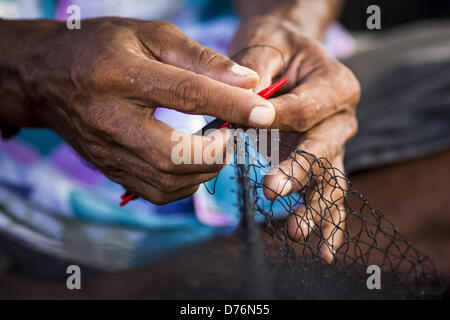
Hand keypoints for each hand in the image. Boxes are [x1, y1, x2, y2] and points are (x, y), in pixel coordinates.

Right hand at [2, 18, 277, 203]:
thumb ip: (200, 59)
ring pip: (167, 182)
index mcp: (120, 75)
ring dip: (204, 170)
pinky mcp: (109, 170)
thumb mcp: (150, 36)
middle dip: (217, 152)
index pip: (186, 94)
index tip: (265, 113)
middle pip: (173, 154)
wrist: (46, 78)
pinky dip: (186, 184)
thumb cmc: (103, 48)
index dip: (231, 105)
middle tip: (233, 136)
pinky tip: (192, 163)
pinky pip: (156, 193)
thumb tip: (247, 82)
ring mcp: (107, 152)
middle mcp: (110, 120)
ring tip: (215, 148)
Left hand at [230, 16, 359, 261]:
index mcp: (336, 85)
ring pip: (329, 180)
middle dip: (296, 172)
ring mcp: (335, 144)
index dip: (275, 120)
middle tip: (271, 189)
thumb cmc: (276, 47)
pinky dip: (325, 222)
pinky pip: (327, 194)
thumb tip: (242, 102)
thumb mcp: (265, 43)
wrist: (289, 54)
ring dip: (314, 208)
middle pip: (322, 150)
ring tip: (296, 232)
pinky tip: (321, 250)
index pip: (304, 109)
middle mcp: (342, 119)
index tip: (243, 127)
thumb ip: (255, 69)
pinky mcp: (321, 163)